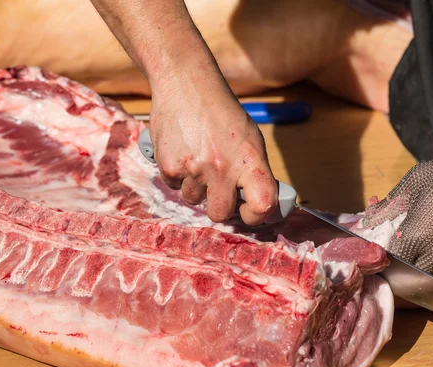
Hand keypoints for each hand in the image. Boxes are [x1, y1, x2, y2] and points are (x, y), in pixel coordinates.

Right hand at [147, 62, 277, 224]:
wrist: (185, 84)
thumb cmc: (221, 113)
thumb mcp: (250, 138)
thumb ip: (253, 171)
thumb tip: (256, 203)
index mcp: (250, 160)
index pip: (263, 204)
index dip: (257, 216)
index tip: (250, 212)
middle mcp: (223, 168)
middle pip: (220, 214)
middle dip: (218, 205)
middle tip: (218, 189)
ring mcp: (194, 169)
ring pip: (193, 200)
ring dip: (196, 187)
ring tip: (197, 157)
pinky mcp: (169, 166)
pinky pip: (174, 185)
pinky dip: (178, 174)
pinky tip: (182, 151)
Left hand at [361, 146, 432, 291]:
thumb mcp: (414, 182)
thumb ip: (388, 205)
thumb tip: (367, 221)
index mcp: (418, 233)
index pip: (392, 260)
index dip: (386, 260)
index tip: (384, 258)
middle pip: (411, 276)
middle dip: (402, 271)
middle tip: (399, 266)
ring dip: (425, 279)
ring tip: (420, 269)